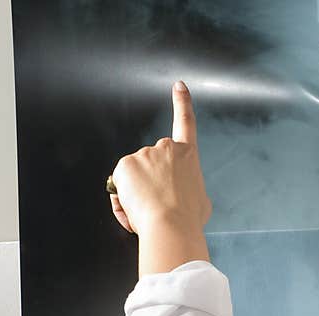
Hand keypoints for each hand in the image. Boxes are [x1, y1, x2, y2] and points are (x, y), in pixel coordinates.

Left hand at [109, 81, 211, 236]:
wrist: (171, 225)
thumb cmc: (188, 218)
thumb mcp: (200, 201)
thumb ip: (188, 188)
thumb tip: (180, 193)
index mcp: (188, 155)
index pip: (186, 122)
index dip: (182, 103)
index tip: (179, 86)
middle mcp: (167, 148)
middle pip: (151, 161)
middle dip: (149, 179)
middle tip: (157, 203)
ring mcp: (144, 154)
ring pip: (134, 174)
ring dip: (136, 190)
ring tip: (149, 210)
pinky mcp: (125, 164)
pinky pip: (119, 183)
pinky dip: (123, 196)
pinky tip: (136, 206)